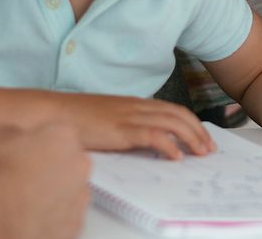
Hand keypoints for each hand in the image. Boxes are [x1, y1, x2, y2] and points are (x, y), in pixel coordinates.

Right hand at [55, 92, 214, 158]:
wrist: (52, 112)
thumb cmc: (75, 118)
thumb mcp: (107, 119)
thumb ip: (126, 125)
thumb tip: (143, 140)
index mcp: (134, 103)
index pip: (172, 109)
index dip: (192, 123)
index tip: (203, 138)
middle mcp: (135, 106)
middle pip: (178, 114)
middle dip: (198, 131)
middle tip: (209, 148)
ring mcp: (128, 116)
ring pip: (171, 123)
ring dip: (190, 138)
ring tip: (200, 153)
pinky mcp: (119, 129)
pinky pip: (151, 135)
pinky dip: (168, 145)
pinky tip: (176, 156)